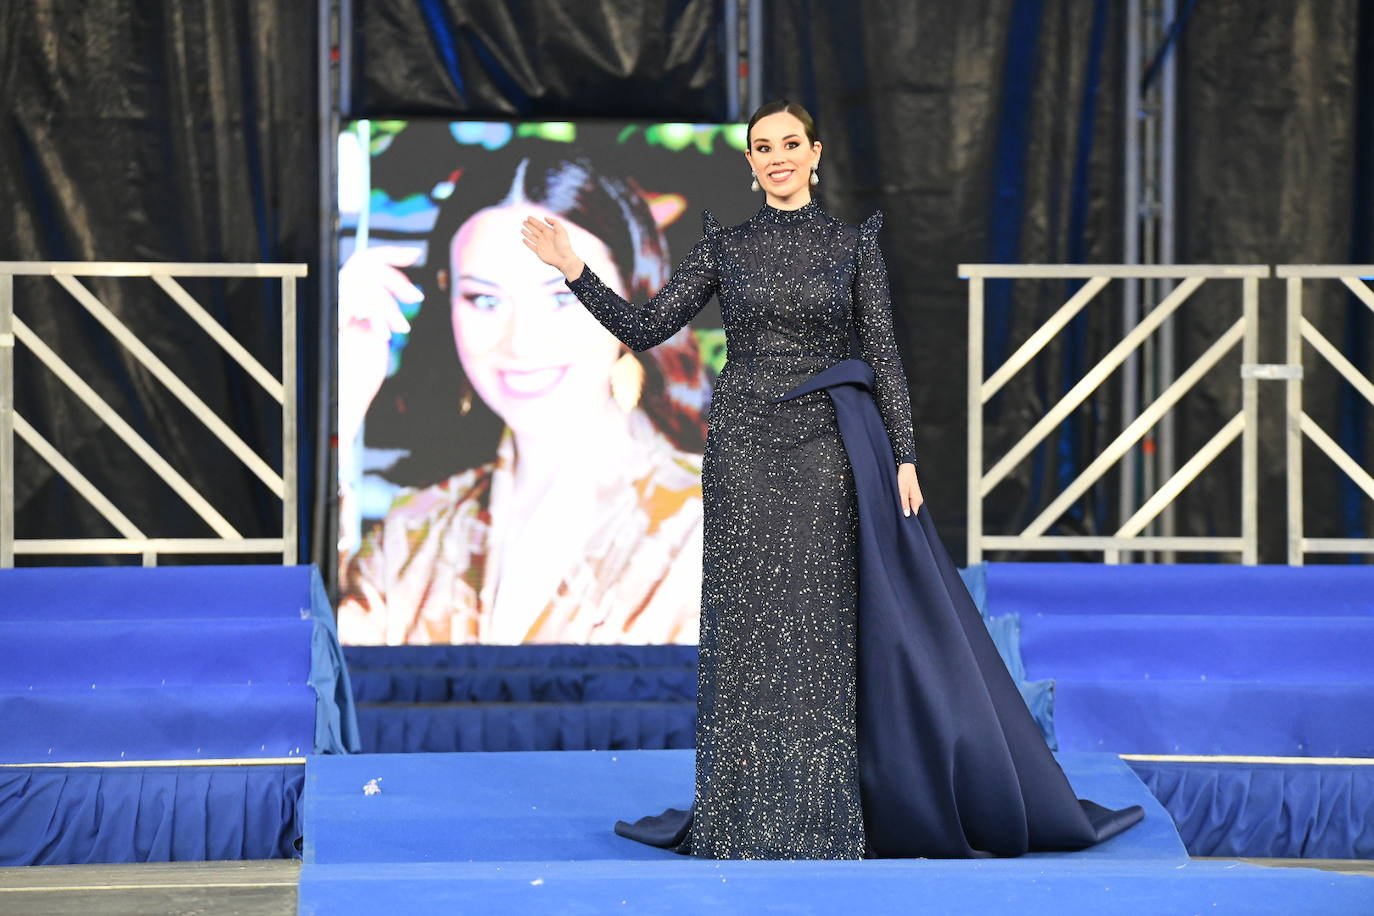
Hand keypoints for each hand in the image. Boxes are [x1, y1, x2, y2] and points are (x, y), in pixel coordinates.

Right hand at [338, 245, 419, 444]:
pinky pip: (359, 297)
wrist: (341, 405)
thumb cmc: (356, 378)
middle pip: (363, 262)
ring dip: (388, 303)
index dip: (389, 252)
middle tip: (417, 298)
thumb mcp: (374, 337)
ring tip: (400, 330)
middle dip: (395, 277)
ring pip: (364, 280)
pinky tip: (383, 335)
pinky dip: (377, 312)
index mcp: (338, 300)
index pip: (361, 261)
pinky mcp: (328, 318)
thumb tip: (401, 292)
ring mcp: (325, 307)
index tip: (415, 253)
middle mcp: (328, 299)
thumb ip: (380, 312)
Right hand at [520, 214, 581, 277]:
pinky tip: (524, 239)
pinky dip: (527, 243)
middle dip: (529, 226)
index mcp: (550, 232)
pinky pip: (531, 246)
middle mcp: (545, 238)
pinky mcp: (539, 252)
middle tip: (524, 221)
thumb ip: (554, 222)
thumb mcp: (561, 230)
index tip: (528, 217)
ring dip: (527, 233)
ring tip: (522, 229)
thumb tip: (545, 218)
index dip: (534, 221)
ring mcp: (541, 245)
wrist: (564, 258)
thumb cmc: (564, 244)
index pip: (540, 225)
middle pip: (535, 230)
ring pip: (532, 237)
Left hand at [898, 463, 922, 516]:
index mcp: (917, 501)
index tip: (899, 520)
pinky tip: (898, 500)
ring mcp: (916, 498)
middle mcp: (918, 501)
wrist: (906, 467)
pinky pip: (908, 502)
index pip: (913, 515)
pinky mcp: (912, 495)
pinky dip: (903, 503)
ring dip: (903, 507)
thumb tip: (907, 515)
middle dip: (904, 512)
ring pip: (909, 507)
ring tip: (896, 505)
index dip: (906, 518)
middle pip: (911, 511)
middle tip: (895, 512)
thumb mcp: (902, 491)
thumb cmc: (904, 477)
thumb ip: (904, 503)